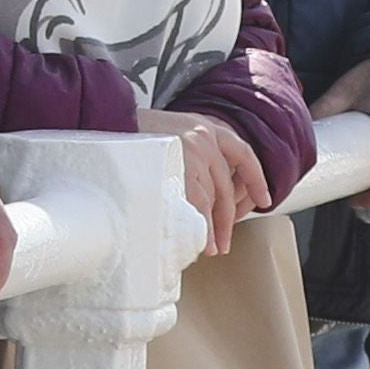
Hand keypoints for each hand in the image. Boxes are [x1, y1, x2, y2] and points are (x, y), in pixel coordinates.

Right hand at [139, 107, 274, 254]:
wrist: (106, 119)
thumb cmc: (129, 135)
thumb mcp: (168, 135)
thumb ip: (189, 155)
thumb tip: (199, 193)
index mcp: (204, 126)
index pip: (242, 153)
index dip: (255, 178)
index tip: (264, 200)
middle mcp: (204, 136)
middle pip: (226, 185)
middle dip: (227, 219)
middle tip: (223, 243)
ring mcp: (195, 150)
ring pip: (214, 199)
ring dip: (214, 228)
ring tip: (210, 248)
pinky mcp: (183, 165)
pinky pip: (199, 205)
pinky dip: (203, 227)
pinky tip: (202, 242)